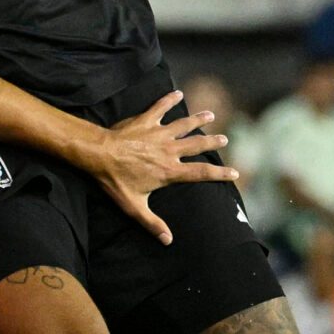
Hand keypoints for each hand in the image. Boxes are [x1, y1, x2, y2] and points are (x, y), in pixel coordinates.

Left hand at [80, 91, 236, 244]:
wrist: (99, 154)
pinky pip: (161, 107)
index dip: (220, 174)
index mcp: (169, 171)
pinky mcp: (147, 120)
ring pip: (184, 124)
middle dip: (213, 142)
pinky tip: (178, 92)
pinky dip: (169, 99)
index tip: (234, 173)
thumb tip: (168, 241)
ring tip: (211, 115)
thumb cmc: (115, 181)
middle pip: (198, 145)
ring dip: (198, 119)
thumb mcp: (134, 206)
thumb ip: (152, 223)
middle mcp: (169, 150)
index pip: (201, 173)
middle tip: (225, 139)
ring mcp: (159, 133)